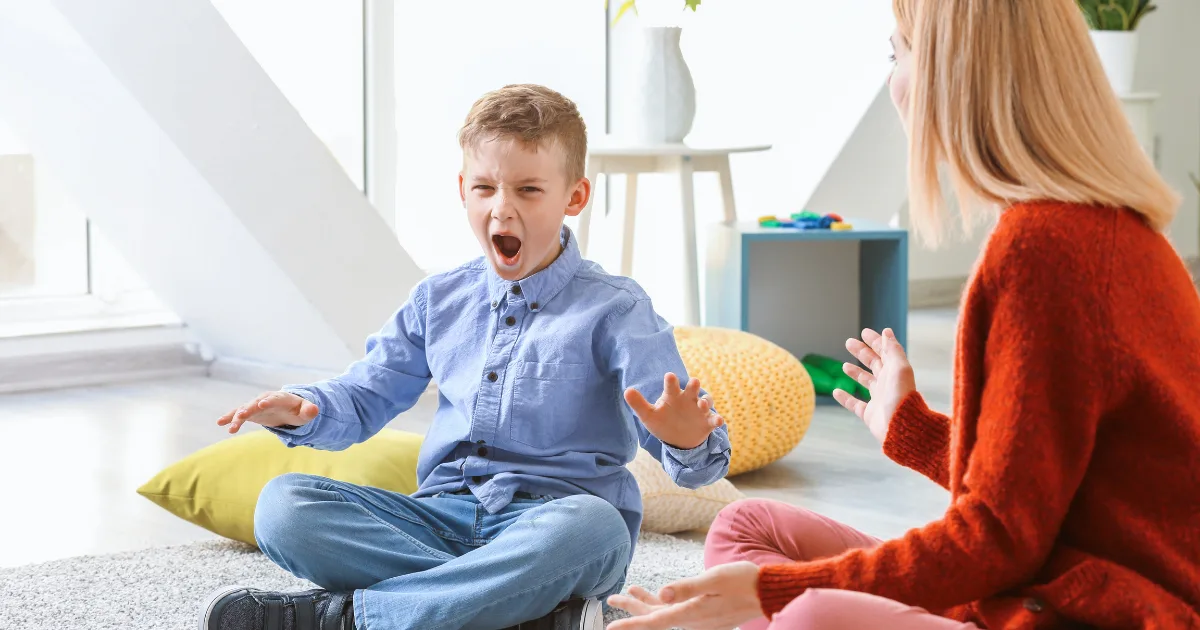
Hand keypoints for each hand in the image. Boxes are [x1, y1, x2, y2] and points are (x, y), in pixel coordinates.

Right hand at [216, 391, 318, 433]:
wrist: (289, 408)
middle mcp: (265, 399)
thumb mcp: (306, 411)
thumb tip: (314, 410)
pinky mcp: (250, 412)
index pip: (274, 399)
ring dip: (237, 416)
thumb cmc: (299, 410)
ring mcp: (256, 406)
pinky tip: (220, 423)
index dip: (268, 401)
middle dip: (249, 408)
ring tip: (231, 427)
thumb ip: (309, 410)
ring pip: (245, 409)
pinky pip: (238, 414)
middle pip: (256, 403)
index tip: (261, 404)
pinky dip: (230, 417)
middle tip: (242, 414)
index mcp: (280, 398)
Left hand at [607, 561, 761, 629]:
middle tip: (612, 599)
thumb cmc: (744, 581)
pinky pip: (677, 612)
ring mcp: (700, 620)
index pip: (654, 621)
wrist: (768, 592)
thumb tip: (661, 593)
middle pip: (655, 618)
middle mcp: (693, 621)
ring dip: (645, 604)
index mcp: (692, 613)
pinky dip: (663, 603)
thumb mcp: (715, 580)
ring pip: (665, 614)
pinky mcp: (706, 615)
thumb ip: (687, 587)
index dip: (631, 623)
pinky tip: (658, 595)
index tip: (611, 627)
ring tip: (628, 592)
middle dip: (632, 609)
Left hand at [625, 374, 723, 449]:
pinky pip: (714, 419)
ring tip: (702, 405)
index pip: (672, 386)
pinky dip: (717, 419)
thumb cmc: (663, 422)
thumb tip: (627, 390)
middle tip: (694, 382)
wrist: (678, 439)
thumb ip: (639, 404)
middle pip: (692, 389)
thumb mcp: (649, 415)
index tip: (669, 376)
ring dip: (706, 402)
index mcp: (673, 396)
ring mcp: (699, 410)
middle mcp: (688, 399)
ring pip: (706, 401)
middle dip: (694, 385)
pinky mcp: (707, 422)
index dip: (672, 381)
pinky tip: (718, 421)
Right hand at [834, 327, 915, 442]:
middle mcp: (887, 383)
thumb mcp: (899, 368)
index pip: (884, 351)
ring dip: (855, 372)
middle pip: (873, 364)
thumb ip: (892, 350)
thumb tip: (887, 332)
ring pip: (865, 382)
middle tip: (848, 342)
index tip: (864, 332)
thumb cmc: (901, 397)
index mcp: (895, 371)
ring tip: (844, 365)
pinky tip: (836, 391)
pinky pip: (855, 404)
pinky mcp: (869, 414)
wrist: (900, 427)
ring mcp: (878, 399)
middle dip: (862, 352)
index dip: (875, 341)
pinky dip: (845, 398)